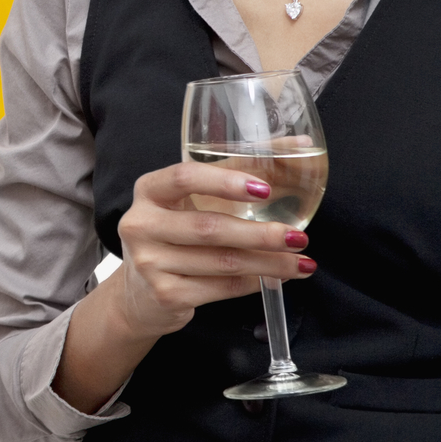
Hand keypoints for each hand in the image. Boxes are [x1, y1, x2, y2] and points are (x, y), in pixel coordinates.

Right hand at [112, 161, 312, 338]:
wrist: (139, 293)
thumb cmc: (176, 234)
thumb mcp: (195, 199)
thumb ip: (241, 171)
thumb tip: (300, 146)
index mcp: (149, 190)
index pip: (184, 178)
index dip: (226, 182)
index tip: (265, 189)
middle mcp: (142, 224)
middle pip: (209, 227)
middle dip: (261, 235)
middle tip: (298, 237)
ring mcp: (150, 263)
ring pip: (222, 262)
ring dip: (269, 263)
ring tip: (301, 263)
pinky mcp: (165, 295)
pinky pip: (221, 288)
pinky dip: (254, 283)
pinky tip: (275, 279)